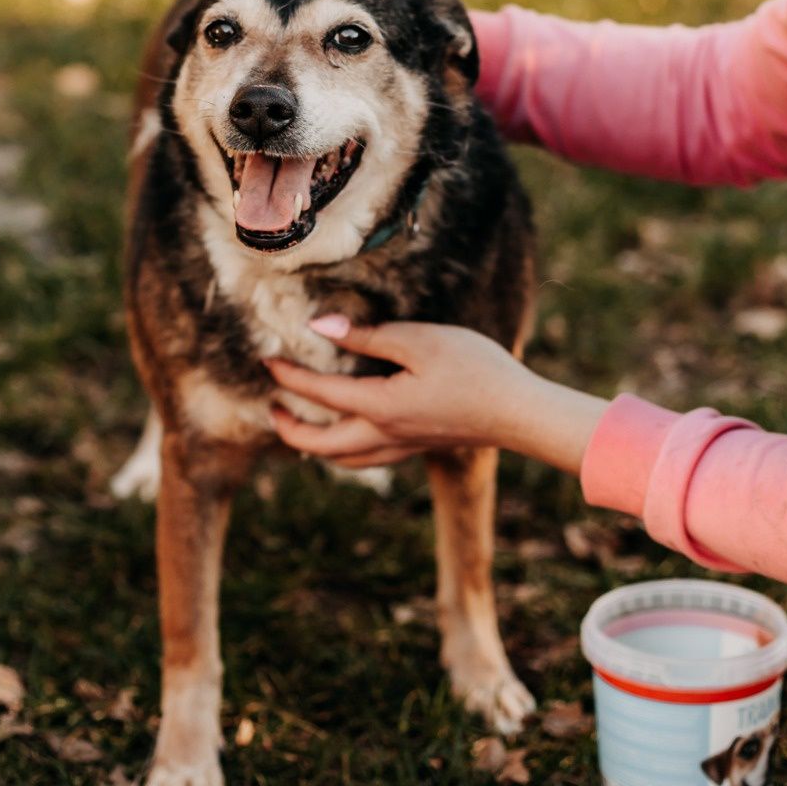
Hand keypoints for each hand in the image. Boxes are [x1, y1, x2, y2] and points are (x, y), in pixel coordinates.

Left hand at [266, 314, 602, 472]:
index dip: (289, 378)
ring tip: (301, 427)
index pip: (320, 394)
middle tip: (273, 407)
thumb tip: (321, 326)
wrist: (520, 412)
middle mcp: (385, 435)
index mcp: (380, 406)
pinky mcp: (419, 447)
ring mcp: (403, 446)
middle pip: (321, 446)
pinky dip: (344, 450)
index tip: (267, 361)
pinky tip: (350, 433)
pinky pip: (367, 457)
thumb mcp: (421, 340)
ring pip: (344, 459)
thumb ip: (369, 336)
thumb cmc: (476, 370)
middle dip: (291, 429)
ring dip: (315, 446)